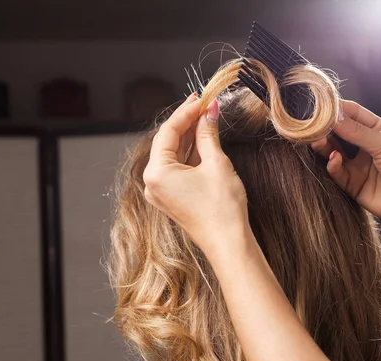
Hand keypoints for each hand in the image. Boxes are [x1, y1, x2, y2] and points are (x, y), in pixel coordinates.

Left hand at [143, 95, 249, 257]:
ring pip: (172, 155)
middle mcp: (152, 183)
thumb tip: (208, 112)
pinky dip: (188, 154)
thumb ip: (208, 134)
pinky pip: (176, 169)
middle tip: (203, 104)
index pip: (168, 132)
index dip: (186, 111)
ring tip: (205, 118)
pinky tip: (202, 139)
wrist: (228, 243)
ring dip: (188, 137)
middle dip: (186, 122)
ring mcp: (160, 192)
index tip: (201, 98)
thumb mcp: (216, 163)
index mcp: (156, 173)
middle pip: (167, 142)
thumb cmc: (222, 208)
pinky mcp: (171, 198)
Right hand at [312, 100, 380, 238]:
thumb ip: (359, 133)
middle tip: (313, 126)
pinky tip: (334, 159)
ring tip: (318, 142)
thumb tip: (335, 119)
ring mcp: (359, 167)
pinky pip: (337, 174)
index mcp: (378, 131)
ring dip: (325, 147)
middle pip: (340, 134)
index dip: (338, 109)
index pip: (354, 115)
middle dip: (326, 129)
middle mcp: (366, 148)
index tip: (321, 106)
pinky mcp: (353, 186)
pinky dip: (333, 166)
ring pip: (334, 153)